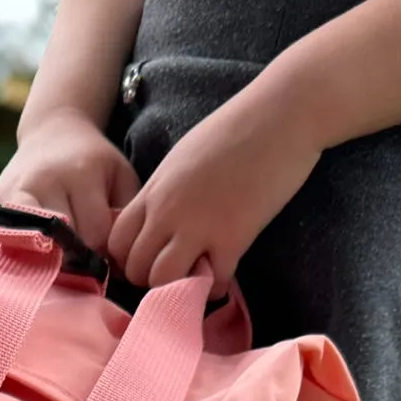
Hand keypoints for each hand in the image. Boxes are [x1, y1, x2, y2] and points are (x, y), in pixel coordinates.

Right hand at [0, 106, 138, 255]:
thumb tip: (114, 264)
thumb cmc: (94, 164)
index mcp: (82, 173)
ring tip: (60, 252)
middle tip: (81, 249)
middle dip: (77, 256)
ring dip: (51, 260)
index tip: (105, 247)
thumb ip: (124, 217)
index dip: (104, 250)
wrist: (52, 132)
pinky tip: (37, 250)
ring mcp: (15, 194)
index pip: (96, 235)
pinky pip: (13, 245)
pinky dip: (27, 254)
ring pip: (38, 251)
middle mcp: (44, 182)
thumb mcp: (120, 179)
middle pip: (65, 247)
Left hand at [107, 82, 323, 292]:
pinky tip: (224, 276)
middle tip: (174, 274)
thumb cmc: (237, 127)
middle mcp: (168, 211)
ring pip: (162, 281)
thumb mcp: (183, 156)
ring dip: (177, 288)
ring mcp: (198, 226)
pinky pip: (213, 282)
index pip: (116, 240)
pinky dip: (216, 288)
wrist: (283, 112)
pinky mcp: (233, 237)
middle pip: (134, 268)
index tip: (148, 260)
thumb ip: (164, 191)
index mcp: (155, 189)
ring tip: (195, 278)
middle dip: (148, 280)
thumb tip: (157, 219)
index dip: (128, 258)